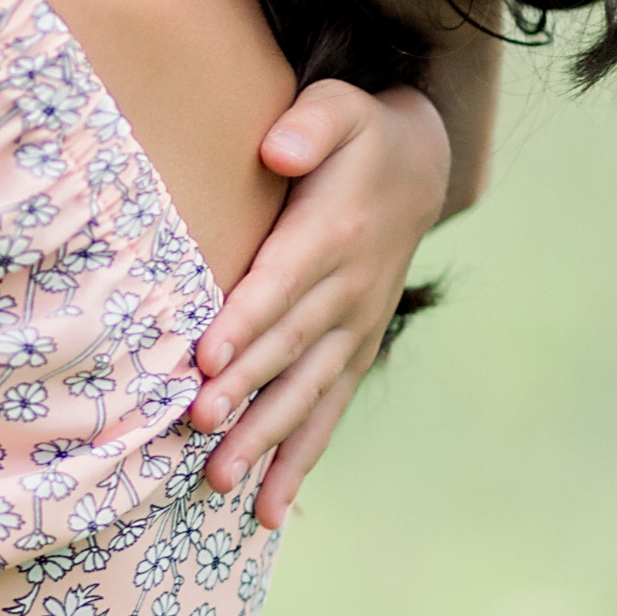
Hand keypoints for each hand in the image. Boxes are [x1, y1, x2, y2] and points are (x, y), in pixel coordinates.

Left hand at [190, 78, 450, 527]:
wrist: (419, 165)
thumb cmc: (358, 133)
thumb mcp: (340, 107)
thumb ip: (311, 122)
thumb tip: (276, 146)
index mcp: (334, 234)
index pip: (282, 284)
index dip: (246, 321)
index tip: (207, 359)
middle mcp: (349, 290)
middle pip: (289, 348)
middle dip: (244, 391)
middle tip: (198, 428)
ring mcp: (355, 328)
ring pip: (307, 392)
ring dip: (265, 439)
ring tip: (221, 482)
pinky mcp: (355, 350)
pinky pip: (329, 411)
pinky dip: (300, 460)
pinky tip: (268, 508)